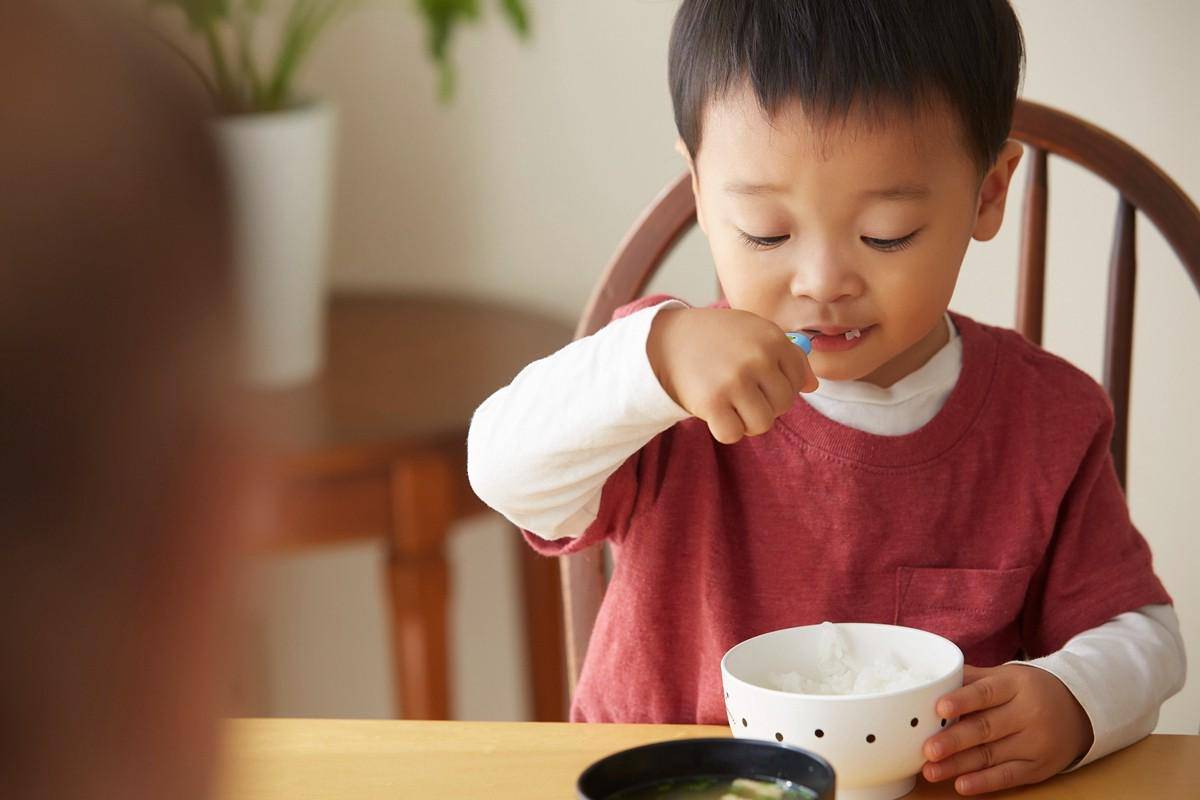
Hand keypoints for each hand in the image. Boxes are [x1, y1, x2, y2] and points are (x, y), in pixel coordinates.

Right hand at [647, 307, 817, 443]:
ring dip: (747, 421)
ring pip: (762, 424)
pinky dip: (725, 429)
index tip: (761, 380)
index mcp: (772, 338)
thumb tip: (812, 386)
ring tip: (732, 405)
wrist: (667, 340)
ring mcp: (734, 381)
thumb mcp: (754, 332)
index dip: (781, 385)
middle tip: (743, 393)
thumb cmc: (717, 338)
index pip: (799, 380)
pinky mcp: (712, 403)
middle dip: (766, 404)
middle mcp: (756, 358)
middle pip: (783, 404)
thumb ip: (787, 355)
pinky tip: (716, 413)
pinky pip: (733, 434)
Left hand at [922, 664, 1093, 795]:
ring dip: (959, 765)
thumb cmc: (1029, 690)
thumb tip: (934, 678)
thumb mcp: (1006, 676)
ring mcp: (1035, 743)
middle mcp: (1028, 714)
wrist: (1078, 709)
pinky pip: (1008, 776)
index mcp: (1016, 685)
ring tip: (932, 770)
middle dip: (954, 740)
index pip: (986, 693)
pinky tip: (961, 784)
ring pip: (992, 755)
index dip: (963, 701)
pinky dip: (984, 782)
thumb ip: (972, 678)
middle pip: (986, 728)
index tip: (939, 707)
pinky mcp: (1038, 767)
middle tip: (928, 748)